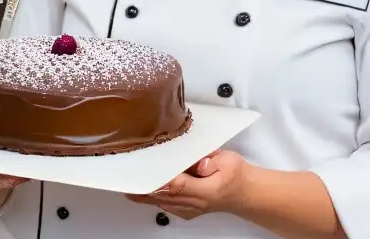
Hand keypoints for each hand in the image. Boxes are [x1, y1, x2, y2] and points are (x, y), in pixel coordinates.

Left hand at [126, 150, 249, 220]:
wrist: (242, 192)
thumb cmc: (235, 174)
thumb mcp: (229, 161)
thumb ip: (213, 161)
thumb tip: (200, 162)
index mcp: (207, 190)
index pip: (178, 186)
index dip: (160, 180)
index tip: (145, 174)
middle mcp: (195, 203)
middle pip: (163, 196)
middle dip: (144, 186)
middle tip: (126, 175)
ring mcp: (188, 209)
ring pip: (160, 202)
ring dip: (143, 192)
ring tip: (126, 180)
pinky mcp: (184, 210)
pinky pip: (163, 204)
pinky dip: (150, 196)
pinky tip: (139, 188)